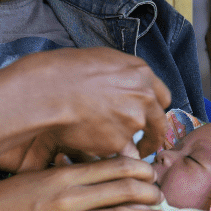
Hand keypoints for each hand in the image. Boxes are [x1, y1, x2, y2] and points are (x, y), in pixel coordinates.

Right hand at [0, 157, 166, 210]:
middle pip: (124, 190)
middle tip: (160, 193)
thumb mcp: (38, 173)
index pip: (116, 166)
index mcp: (64, 176)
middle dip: (150, 191)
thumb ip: (68, 171)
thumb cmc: (4, 194)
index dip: (141, 167)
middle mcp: (70, 199)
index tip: (151, 170)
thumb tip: (100, 166)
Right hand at [6, 48, 171, 160]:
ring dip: (120, 140)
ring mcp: (133, 121)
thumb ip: (123, 77)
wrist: (48, 91)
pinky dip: (101, 147)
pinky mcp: (119, 142)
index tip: (149, 121)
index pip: (162, 98)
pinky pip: (113, 149)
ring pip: (133, 138)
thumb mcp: (102, 61)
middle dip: (152, 137)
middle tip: (144, 146)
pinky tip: (83, 137)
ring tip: (93, 134)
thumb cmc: (65, 72)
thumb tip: (126, 88)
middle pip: (158, 124)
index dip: (154, 111)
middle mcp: (144, 97)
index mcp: (141, 74)